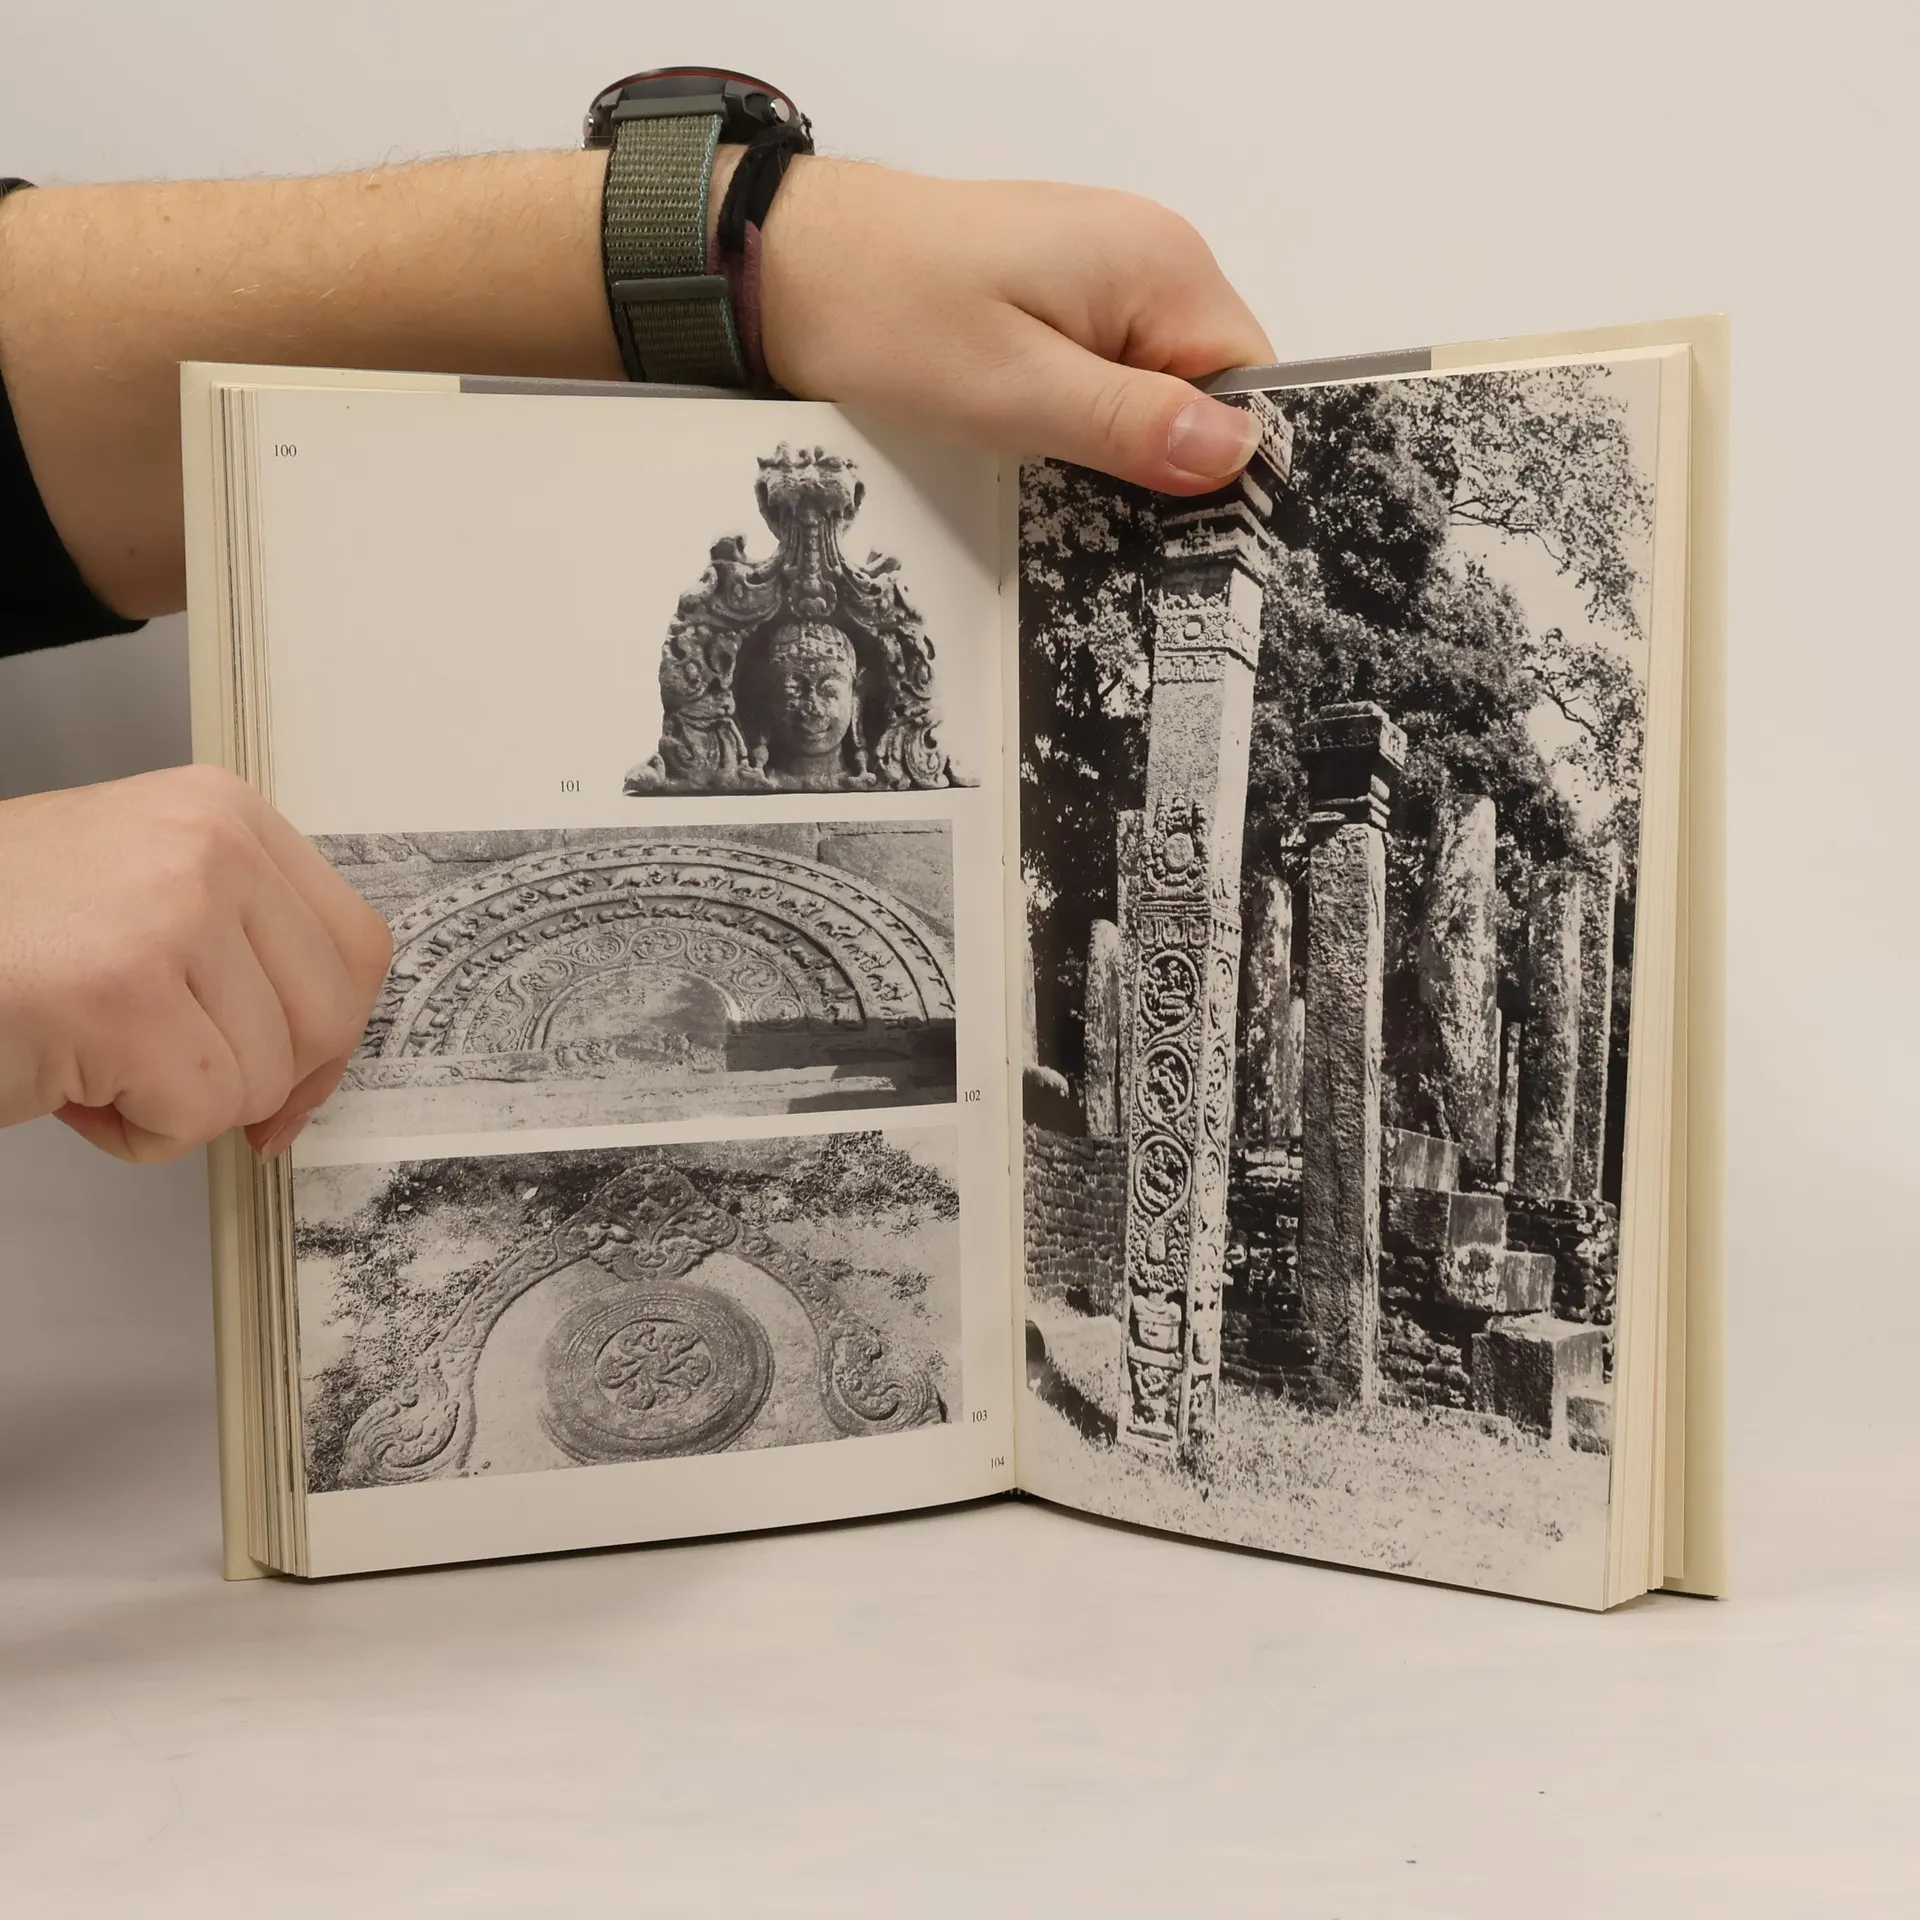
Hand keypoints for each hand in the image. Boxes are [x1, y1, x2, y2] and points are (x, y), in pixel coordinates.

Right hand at [0, 767, 392, 1162]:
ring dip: (178, 1103)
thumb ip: (241, 950)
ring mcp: (169, 914)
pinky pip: (199, 1114)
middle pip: (328, 1017)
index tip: (287, 1079)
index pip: (356, 946)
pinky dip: (137, 1134)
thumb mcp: (140, 898)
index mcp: (224, 813)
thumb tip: (319, 1060)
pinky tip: (67, 1087)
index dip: (329, 1035)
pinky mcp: (122, 997)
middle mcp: (209, 846)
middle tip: (167, 1074)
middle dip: (257, 1078)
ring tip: (87, 1057)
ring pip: (262, 1076)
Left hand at [758, 161, 1274, 494]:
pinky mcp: (1061, 296)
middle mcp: (1148, 256)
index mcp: (1162, 267)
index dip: (1224, 461)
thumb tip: (1236, 453)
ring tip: (1048, 461)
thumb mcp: (1016, 391)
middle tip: (1094, 500)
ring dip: (1115, 438)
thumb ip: (1133, 424)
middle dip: (1163, 455)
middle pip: (1207, 388)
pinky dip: (1081, 416)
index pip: (1252, 384)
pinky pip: (1107, 372)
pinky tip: (1034, 438)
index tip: (1176, 518)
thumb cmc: (886, 312)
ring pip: (1154, 388)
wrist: (790, 263)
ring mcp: (1104, 273)